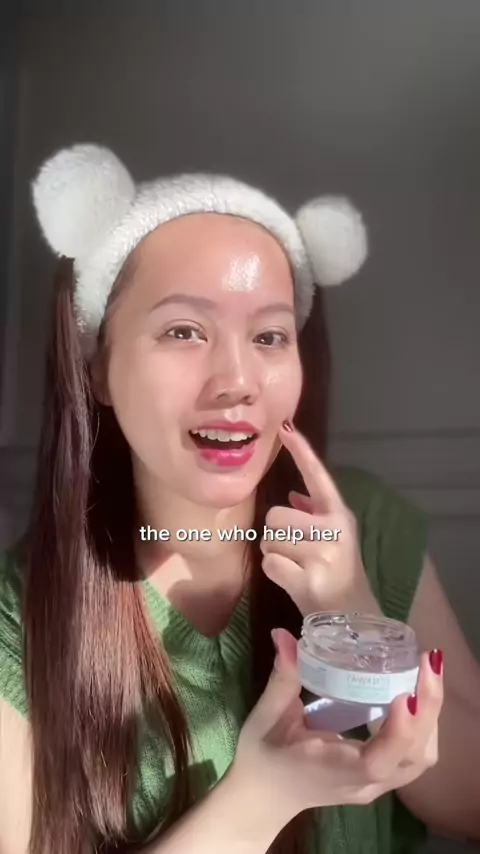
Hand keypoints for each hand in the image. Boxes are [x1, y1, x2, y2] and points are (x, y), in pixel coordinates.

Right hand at [230, 629, 441, 820]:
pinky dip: (423, 724)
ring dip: (430, 716)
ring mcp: (375, 785)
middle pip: (415, 757)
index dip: (399, 731)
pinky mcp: (379, 778)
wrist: (261, 796)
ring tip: (425, 672)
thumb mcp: (266, 716)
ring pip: (421, 758)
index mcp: (334, 769)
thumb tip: (284, 634)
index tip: (405, 693)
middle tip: (426, 663)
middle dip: (428, 710)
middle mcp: (363, 783)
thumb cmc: (261, 756)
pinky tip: (415, 691)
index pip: (378, 761)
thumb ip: (282, 677)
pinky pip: (414, 755)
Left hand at [260, 421, 378, 615]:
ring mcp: (324, 554)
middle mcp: (335, 530)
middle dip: (276, 535)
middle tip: (293, 553)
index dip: (302, 452)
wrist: (355, 621)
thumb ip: (315, 515)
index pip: (319, 476)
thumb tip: (294, 495)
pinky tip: (294, 582)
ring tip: (296, 567)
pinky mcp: (310, 579)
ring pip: (270, 540)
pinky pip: (270, 565)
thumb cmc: (339, 575)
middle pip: (276, 516)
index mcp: (340, 515)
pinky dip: (275, 574)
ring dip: (274, 555)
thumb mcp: (334, 540)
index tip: (286, 427)